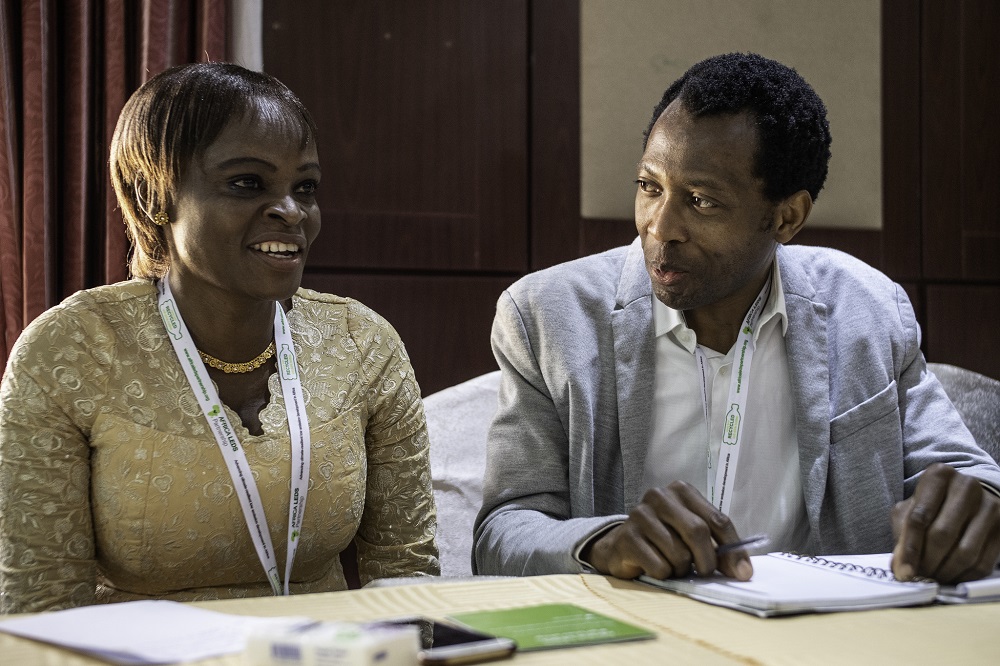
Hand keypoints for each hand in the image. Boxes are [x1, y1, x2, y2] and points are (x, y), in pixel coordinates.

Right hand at [582, 481, 752, 580]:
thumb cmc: (664, 539)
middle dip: (707, 560)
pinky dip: (662, 574)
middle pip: (697, 532)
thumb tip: (742, 571)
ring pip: (679, 554)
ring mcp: (640, 514)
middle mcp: (659, 496)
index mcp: (681, 491)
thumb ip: (717, 547)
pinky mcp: (627, 536)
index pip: (717, 519)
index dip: (733, 549)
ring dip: (681, 569)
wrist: (621, 546)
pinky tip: (653, 565)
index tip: (742, 573)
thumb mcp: (692, 535)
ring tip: (671, 564)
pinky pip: (659, 566)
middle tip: (704, 573)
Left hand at [891, 463, 999, 583]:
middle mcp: (966, 486)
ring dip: (946, 572)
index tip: (903, 572)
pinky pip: (984, 562)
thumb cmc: (933, 503)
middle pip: (942, 535)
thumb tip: (900, 568)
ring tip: (933, 577)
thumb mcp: (910, 509)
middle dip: (927, 562)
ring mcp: (990, 506)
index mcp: (938, 476)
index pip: (919, 517)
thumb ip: (902, 534)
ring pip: (965, 552)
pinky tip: (952, 577)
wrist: (968, 495)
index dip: (909, 549)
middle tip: (919, 576)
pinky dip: (965, 576)